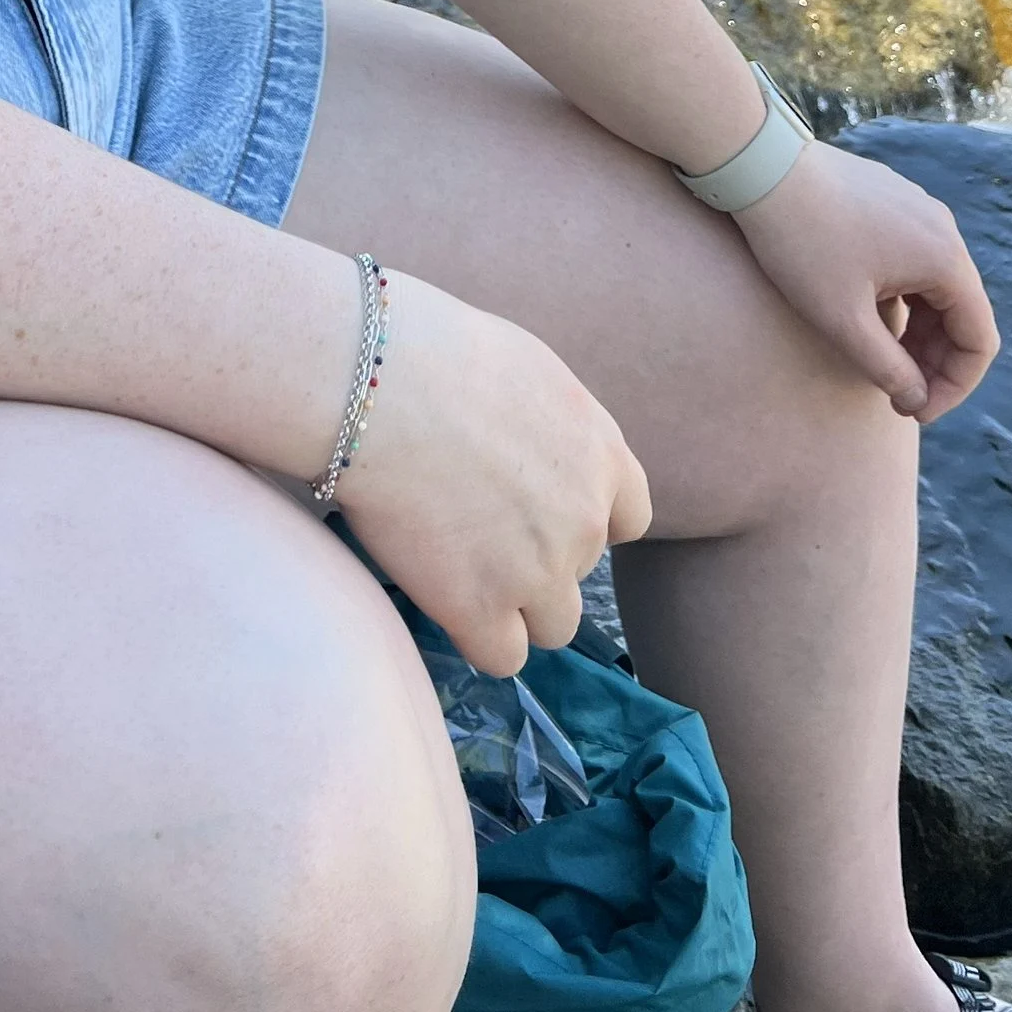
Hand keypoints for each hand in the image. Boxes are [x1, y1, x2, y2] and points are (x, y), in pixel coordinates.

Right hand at [334, 271, 651, 674]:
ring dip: (515, 604)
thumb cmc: (437, 354)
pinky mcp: (483, 610)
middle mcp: (585, 519)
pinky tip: (442, 594)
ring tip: (458, 563)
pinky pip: (503, 656)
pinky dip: (477, 633)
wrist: (380, 386)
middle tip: (472, 520)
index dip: (585, 519)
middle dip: (537, 555)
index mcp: (602, 454)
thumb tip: (535, 452)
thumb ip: (553, 431)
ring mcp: (539, 572)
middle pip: (580, 569)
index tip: (539, 509)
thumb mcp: (530, 372)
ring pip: (553, 624)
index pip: (631, 518)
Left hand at [732, 141, 998, 423]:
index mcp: (945, 259)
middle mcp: (942, 230)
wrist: (760, 167)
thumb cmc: (801, 244)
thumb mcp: (842, 320)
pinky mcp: (891, 201)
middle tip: (898, 394)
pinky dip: (903, 298)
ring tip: (882, 362)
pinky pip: (913, 261)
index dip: (954, 387)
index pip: (979, 340)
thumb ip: (887, 368)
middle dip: (935, 361)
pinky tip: (867, 315)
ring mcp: (917, 210)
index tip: (915, 410)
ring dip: (919, 331)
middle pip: (961, 313)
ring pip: (935, 287)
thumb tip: (916, 398)